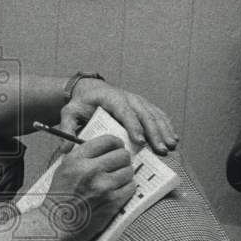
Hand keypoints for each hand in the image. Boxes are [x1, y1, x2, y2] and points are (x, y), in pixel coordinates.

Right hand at [43, 134, 135, 240]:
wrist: (56, 224)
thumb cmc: (59, 198)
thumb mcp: (63, 168)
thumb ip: (82, 155)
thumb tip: (104, 147)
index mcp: (77, 159)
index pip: (108, 141)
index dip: (116, 143)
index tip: (117, 147)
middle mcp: (91, 170)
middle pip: (122, 155)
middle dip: (122, 159)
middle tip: (118, 165)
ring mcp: (103, 186)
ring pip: (128, 171)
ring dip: (124, 175)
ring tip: (116, 180)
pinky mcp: (112, 202)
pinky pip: (130, 187)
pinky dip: (126, 189)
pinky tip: (117, 191)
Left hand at [59, 78, 177, 154]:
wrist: (90, 90)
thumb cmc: (81, 103)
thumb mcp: (70, 113)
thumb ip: (67, 128)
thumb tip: (66, 148)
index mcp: (111, 98)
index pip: (125, 112)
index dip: (133, 127)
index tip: (140, 142)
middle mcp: (128, 98)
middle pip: (144, 115)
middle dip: (154, 133)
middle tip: (161, 150)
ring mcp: (138, 101)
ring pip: (154, 115)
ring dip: (164, 131)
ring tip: (171, 147)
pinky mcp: (144, 105)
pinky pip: (158, 115)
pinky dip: (167, 126)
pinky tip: (174, 138)